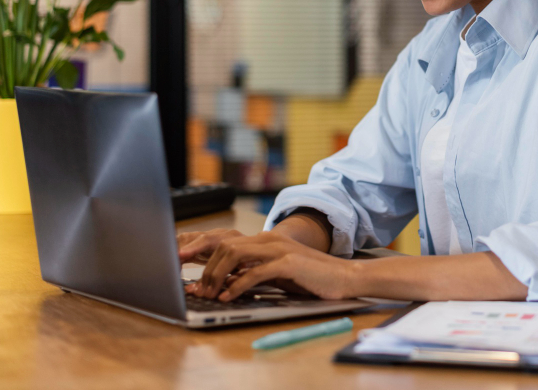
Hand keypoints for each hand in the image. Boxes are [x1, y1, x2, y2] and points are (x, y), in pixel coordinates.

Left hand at [185, 230, 359, 301]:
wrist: (344, 277)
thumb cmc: (312, 278)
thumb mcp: (278, 275)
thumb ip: (254, 274)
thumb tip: (227, 283)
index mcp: (266, 240)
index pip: (227, 243)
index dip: (206, 259)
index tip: (193, 278)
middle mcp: (270, 239)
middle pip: (225, 246)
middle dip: (206, 268)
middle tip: (197, 290)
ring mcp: (279, 249)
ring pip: (235, 255)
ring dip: (217, 276)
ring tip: (209, 294)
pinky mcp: (288, 263)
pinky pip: (254, 272)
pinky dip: (237, 286)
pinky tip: (228, 297)